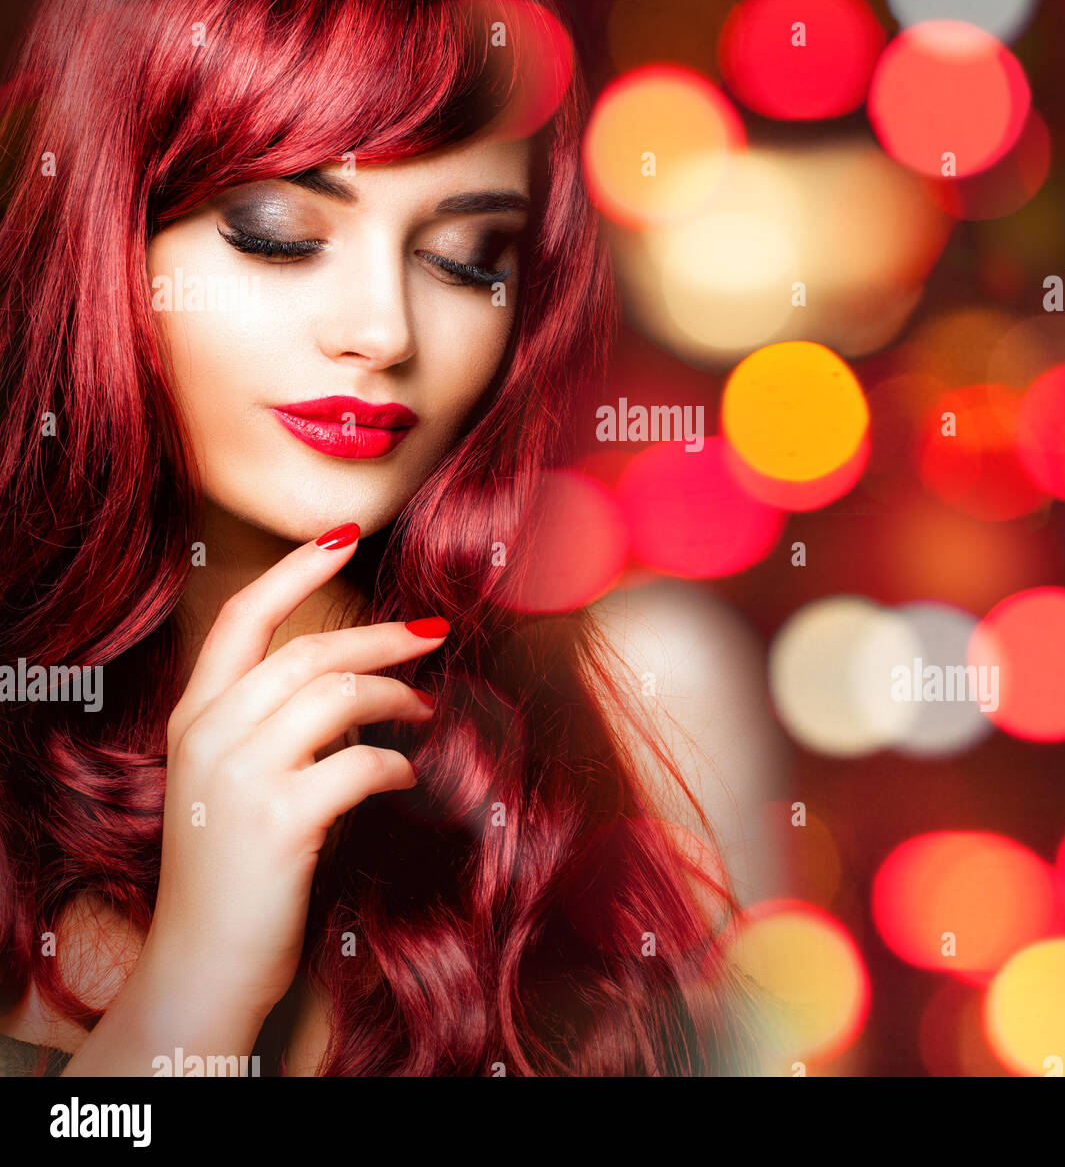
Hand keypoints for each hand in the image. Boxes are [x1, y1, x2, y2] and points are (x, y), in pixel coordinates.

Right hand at [145, 522, 447, 1024]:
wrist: (200, 966)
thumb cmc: (230, 870)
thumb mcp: (230, 781)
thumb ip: (270, 725)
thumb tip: (356, 680)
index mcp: (194, 716)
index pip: (244, 618)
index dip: (298, 568)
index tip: (345, 534)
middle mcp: (210, 735)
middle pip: (310, 651)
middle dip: (381, 636)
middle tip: (432, 634)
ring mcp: (240, 776)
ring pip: (337, 695)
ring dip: (396, 698)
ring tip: (424, 713)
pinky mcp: (278, 821)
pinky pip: (360, 764)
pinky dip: (396, 764)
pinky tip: (406, 777)